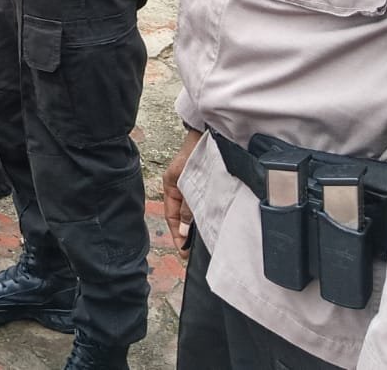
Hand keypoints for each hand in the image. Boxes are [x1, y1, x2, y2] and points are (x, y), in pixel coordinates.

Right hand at [163, 129, 201, 258]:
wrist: (213, 133)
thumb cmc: (197, 151)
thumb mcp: (188, 181)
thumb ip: (188, 207)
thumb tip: (184, 232)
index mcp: (171, 186)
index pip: (171, 216)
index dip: (176, 235)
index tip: (183, 253)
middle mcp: (182, 187)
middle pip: (183, 216)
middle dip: (187, 234)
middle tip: (195, 252)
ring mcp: (195, 186)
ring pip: (195, 210)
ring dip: (199, 224)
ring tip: (206, 241)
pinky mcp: (208, 184)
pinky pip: (205, 204)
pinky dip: (208, 214)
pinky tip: (216, 222)